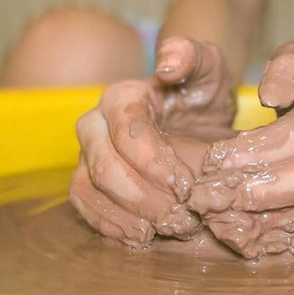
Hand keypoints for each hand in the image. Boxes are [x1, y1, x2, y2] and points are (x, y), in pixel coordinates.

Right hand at [70, 37, 235, 246]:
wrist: (192, 116)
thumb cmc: (199, 92)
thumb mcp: (209, 68)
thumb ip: (192, 56)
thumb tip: (166, 63)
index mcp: (120, 97)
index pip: (127, 133)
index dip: (155, 163)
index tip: (187, 186)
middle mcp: (94, 126)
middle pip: (105, 167)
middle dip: (144, 199)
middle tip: (183, 219)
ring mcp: (86, 156)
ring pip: (88, 190)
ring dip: (126, 217)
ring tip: (165, 231)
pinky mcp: (87, 181)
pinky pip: (84, 207)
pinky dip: (109, 226)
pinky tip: (142, 237)